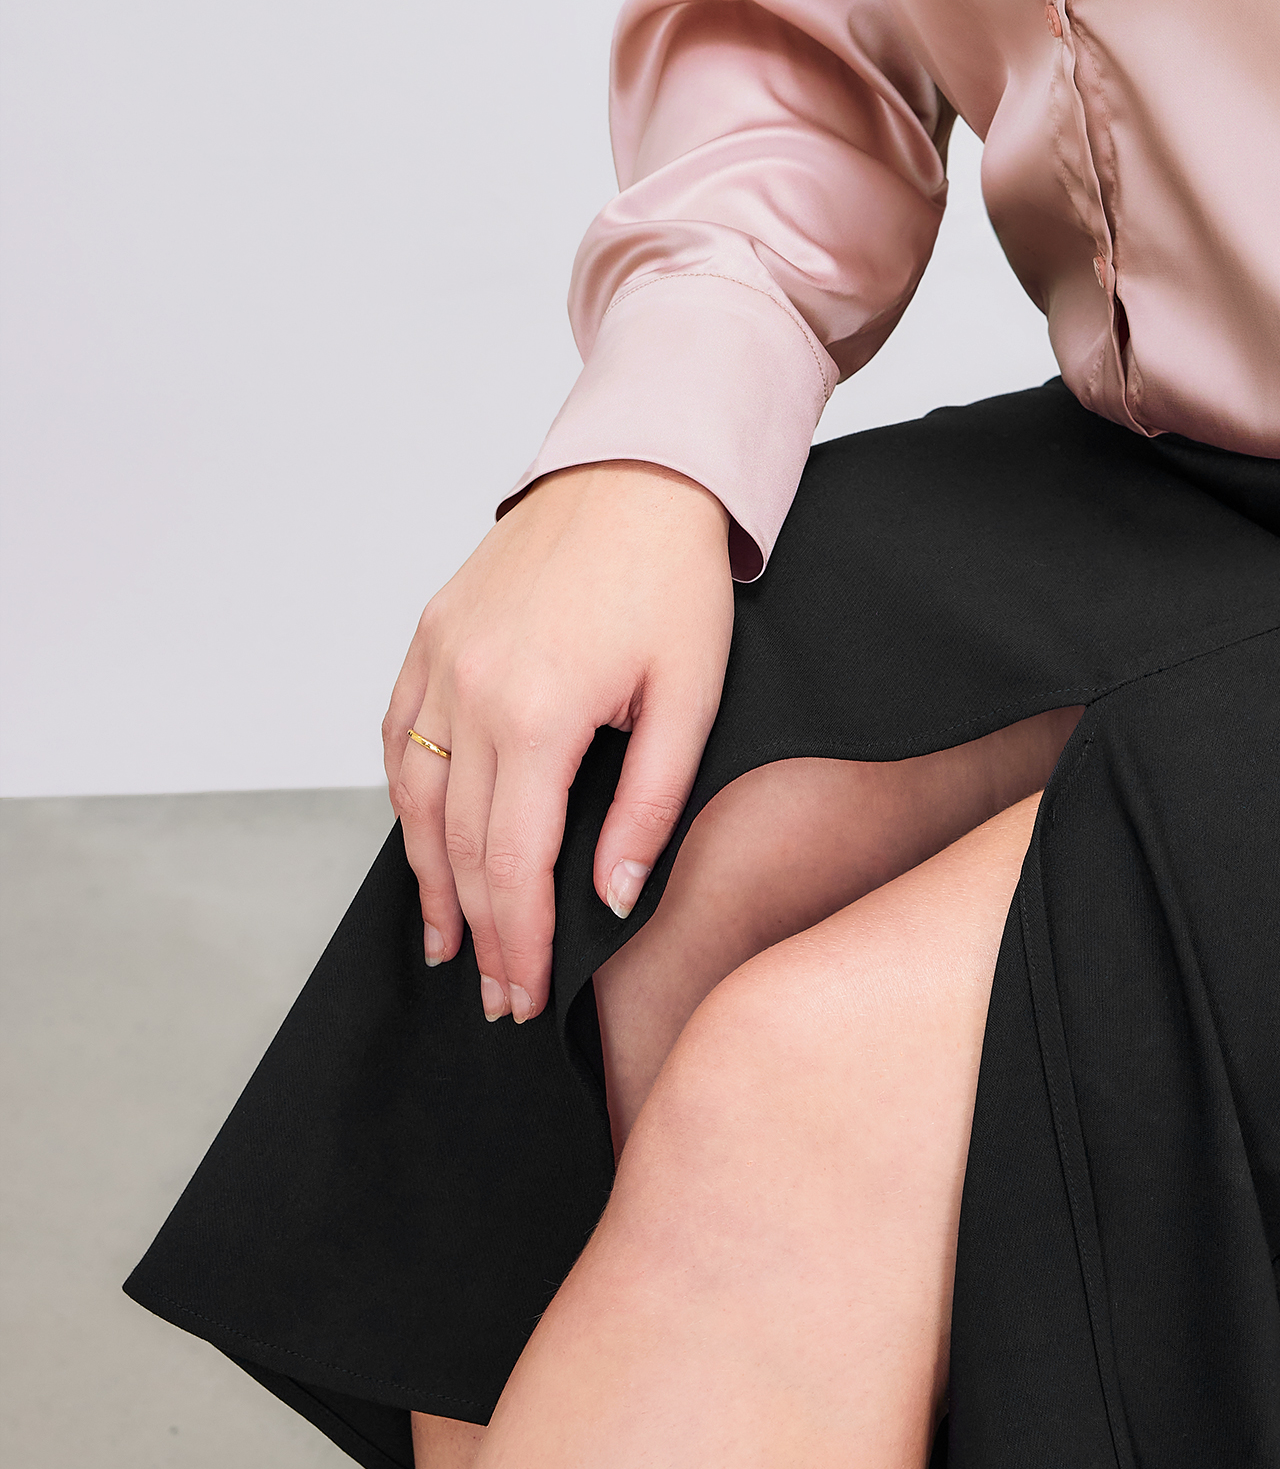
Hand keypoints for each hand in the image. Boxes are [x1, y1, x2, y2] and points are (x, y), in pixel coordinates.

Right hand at [381, 462, 733, 1024]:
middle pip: (459, 844)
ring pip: (414, 799)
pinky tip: (422, 842)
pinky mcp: (430, 634)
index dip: (518, 939)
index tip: (525, 995)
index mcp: (540, 710)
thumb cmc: (675, 580)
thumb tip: (609, 897)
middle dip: (479, 929)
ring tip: (450, 941)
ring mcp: (440, 659)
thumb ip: (649, 803)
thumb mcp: (692, 695)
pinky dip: (404, 799)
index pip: (513, 862)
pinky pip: (399, 736)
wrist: (637, 473)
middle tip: (496, 993)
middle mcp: (472, 689)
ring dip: (429, 878)